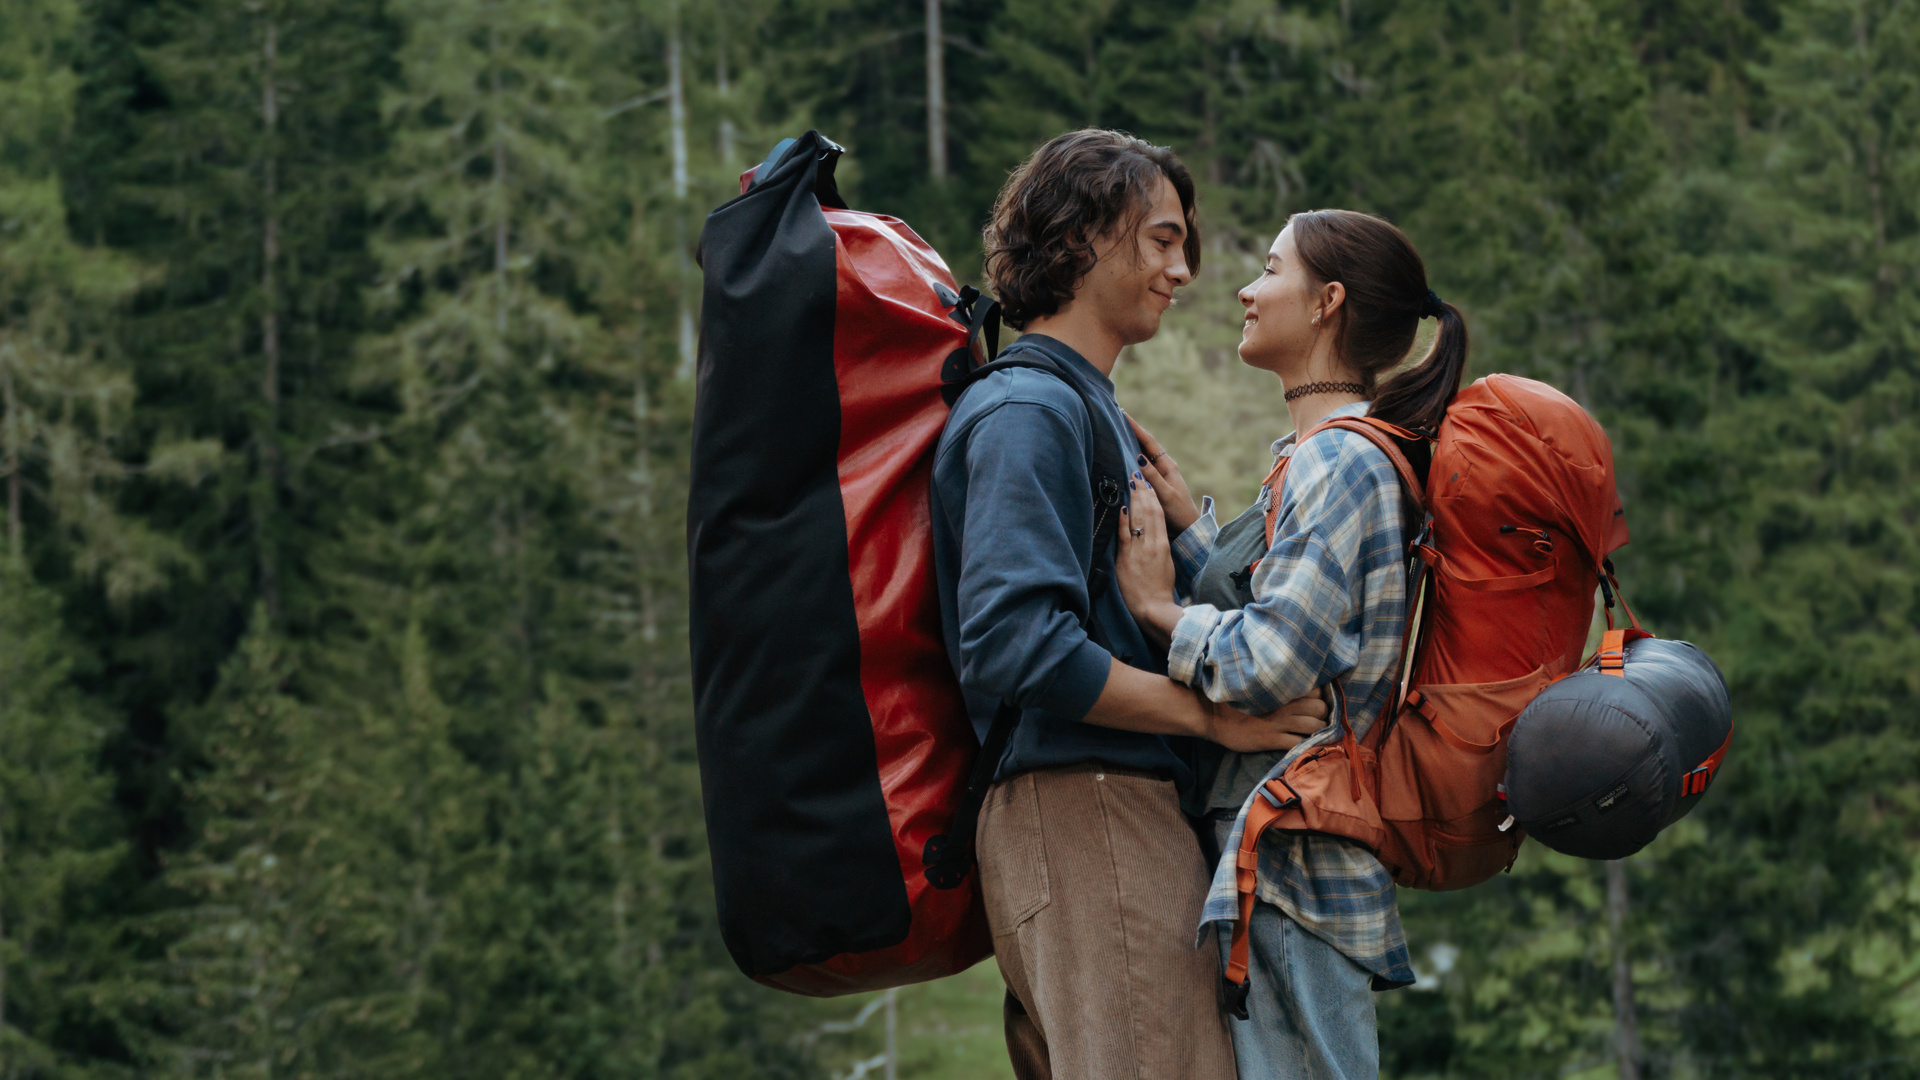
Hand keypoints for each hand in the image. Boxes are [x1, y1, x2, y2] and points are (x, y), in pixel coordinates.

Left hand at [1117, 477, 1180, 649]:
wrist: (1153, 607)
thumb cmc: (1160, 588)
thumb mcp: (1165, 563)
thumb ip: (1158, 546)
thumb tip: (1153, 532)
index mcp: (1163, 545)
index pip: (1158, 515)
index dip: (1152, 497)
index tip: (1147, 483)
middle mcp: (1152, 544)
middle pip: (1148, 512)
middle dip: (1142, 491)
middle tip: (1136, 474)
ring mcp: (1139, 550)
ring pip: (1137, 519)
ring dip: (1133, 499)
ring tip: (1130, 482)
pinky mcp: (1127, 559)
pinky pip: (1125, 535)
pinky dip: (1123, 520)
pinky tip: (1122, 506)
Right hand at [1126, 413, 1200, 535]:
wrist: (1187, 528)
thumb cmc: (1178, 512)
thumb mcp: (1165, 494)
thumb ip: (1152, 477)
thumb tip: (1138, 457)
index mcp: (1167, 465)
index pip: (1148, 442)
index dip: (1136, 428)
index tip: (1123, 414)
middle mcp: (1163, 466)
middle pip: (1144, 444)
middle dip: (1131, 431)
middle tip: (1115, 418)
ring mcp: (1158, 474)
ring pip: (1141, 455)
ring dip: (1130, 443)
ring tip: (1115, 432)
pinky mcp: (1153, 483)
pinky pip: (1140, 467)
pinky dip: (1130, 458)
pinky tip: (1121, 456)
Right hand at [1202, 692, 1332, 753]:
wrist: (1214, 715)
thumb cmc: (1237, 701)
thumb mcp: (1260, 687)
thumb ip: (1280, 686)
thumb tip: (1300, 686)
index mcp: (1282, 689)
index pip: (1317, 690)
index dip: (1320, 697)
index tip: (1315, 703)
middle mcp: (1284, 704)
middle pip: (1321, 707)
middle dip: (1322, 715)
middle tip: (1315, 720)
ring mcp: (1279, 722)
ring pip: (1315, 726)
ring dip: (1317, 731)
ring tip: (1311, 734)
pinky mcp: (1271, 739)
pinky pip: (1299, 744)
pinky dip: (1305, 746)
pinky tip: (1302, 745)